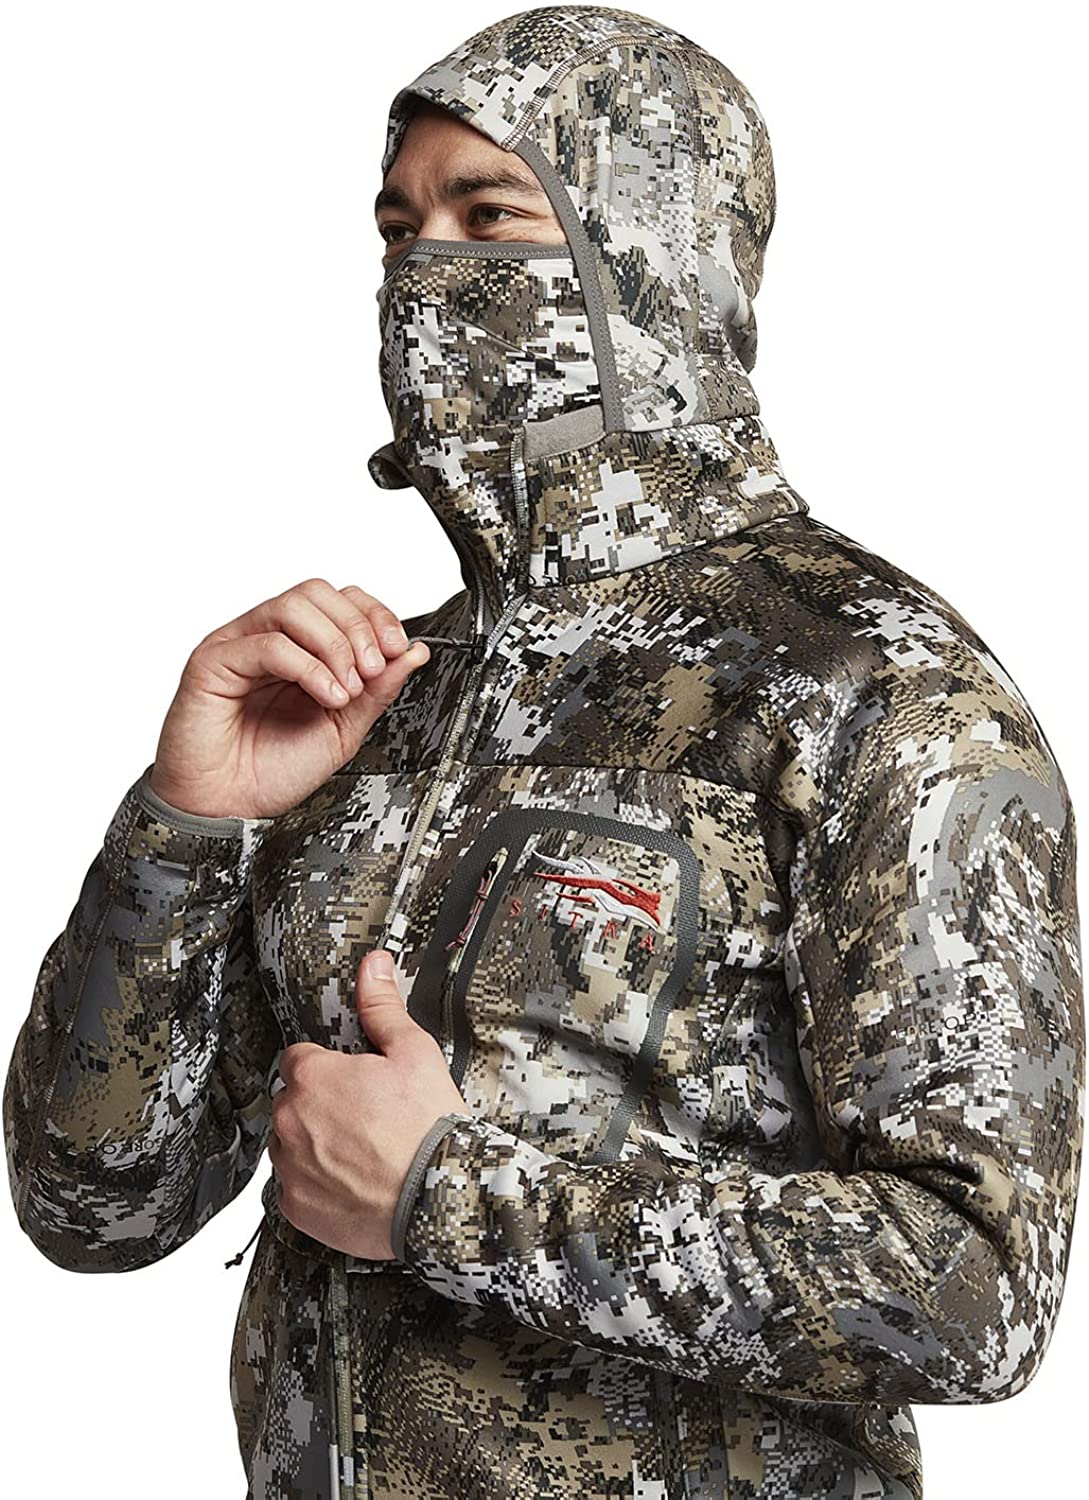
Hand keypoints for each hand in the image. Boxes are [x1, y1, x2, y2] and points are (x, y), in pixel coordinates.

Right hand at [147, 579, 430, 819]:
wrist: (229, 810)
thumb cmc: (271, 772)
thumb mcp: (343, 730)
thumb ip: (377, 690)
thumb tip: (414, 652)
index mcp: (299, 649)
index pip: (340, 600)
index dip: (374, 616)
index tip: (397, 649)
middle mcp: (267, 638)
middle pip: (318, 593)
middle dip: (358, 628)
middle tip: (373, 670)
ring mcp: (239, 645)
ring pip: (294, 606)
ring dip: (335, 644)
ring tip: (347, 688)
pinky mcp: (213, 662)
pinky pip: (268, 644)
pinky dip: (309, 668)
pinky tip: (327, 696)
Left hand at [268, 949, 469, 1259]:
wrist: (437, 1198)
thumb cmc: (427, 1128)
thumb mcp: (413, 1052)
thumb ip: (383, 1007)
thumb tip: (373, 967)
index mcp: (313, 1077)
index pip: (300, 1058)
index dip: (330, 1067)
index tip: (353, 1081)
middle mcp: (291, 1120)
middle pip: (294, 1101)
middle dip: (322, 1105)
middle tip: (366, 1117)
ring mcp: (290, 1167)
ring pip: (291, 1143)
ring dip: (314, 1143)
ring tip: (362, 1151)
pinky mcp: (295, 1207)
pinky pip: (295, 1187)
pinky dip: (317, 1184)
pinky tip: (354, 1180)